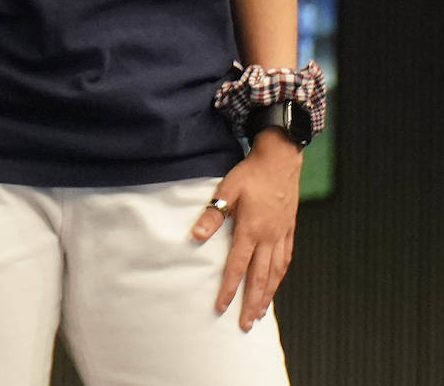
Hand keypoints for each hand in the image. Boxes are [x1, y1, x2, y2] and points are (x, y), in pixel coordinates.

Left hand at [191, 130, 302, 330]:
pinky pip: (285, 260)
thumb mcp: (227, 188)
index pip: (237, 266)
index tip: (221, 306)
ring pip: (275, 273)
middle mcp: (268, 237)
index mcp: (251, 229)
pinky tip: (275, 283)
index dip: (228, 288)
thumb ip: (213, 213)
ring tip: (260, 313)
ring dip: (267, 295)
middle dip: (251, 303)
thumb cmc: (251, 173)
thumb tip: (196, 235)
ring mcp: (281, 235)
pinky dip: (280, 276)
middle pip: (259, 277)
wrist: (281, 160)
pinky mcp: (289, 230)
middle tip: (244, 325)